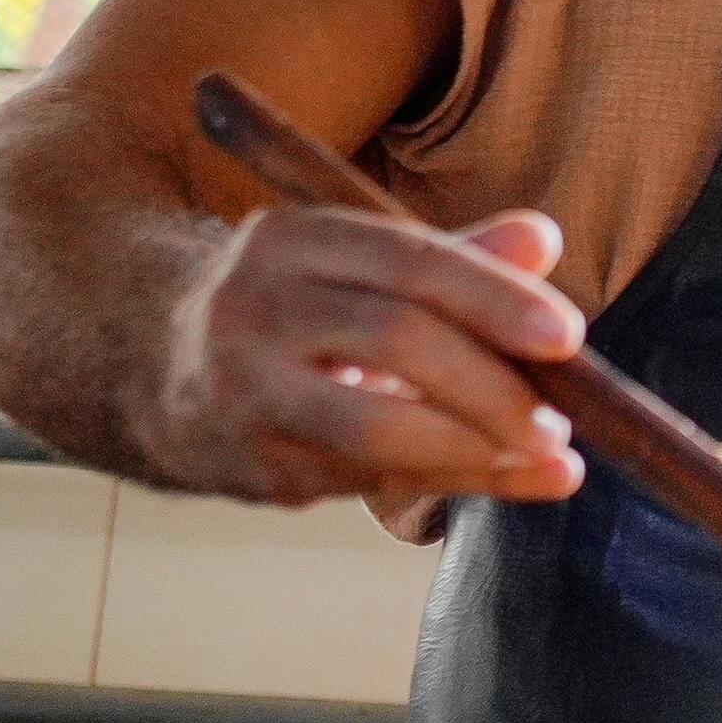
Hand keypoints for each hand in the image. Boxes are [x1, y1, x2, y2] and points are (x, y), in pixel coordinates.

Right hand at [147, 202, 589, 505]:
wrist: (154, 368)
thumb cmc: (296, 309)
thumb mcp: (358, 266)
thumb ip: (453, 259)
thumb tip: (542, 240)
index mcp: (289, 239)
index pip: (408, 261)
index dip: (494, 297)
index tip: (567, 336)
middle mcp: (255, 308)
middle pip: (395, 339)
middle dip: (491, 385)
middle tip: (558, 419)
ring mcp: (246, 393)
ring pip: (375, 427)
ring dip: (475, 448)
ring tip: (549, 455)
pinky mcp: (254, 466)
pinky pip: (370, 482)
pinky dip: (453, 483)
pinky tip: (514, 480)